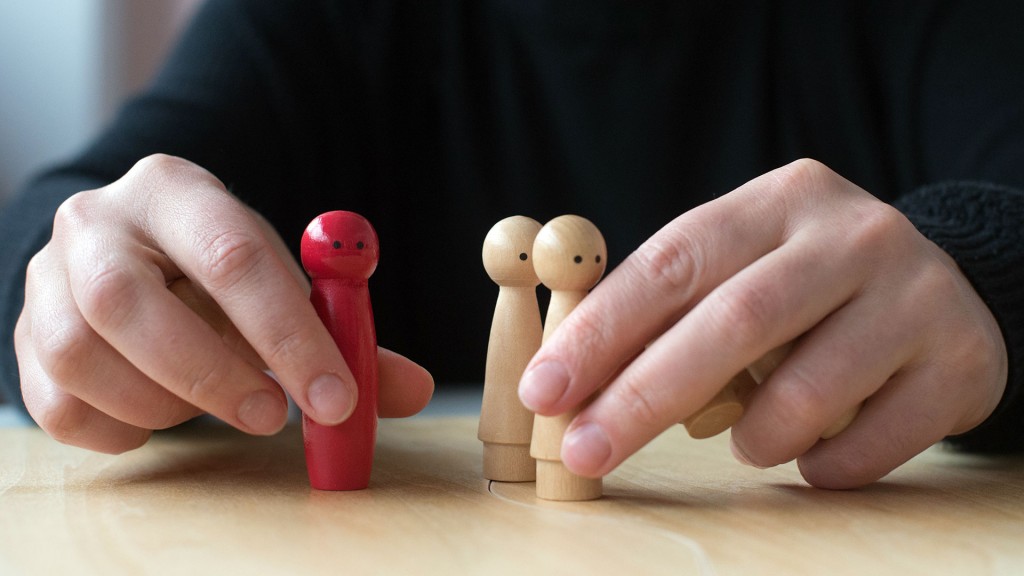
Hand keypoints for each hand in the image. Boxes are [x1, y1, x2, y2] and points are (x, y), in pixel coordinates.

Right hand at [15, 154, 432, 453]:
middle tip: (272, 417)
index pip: (231, 256)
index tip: (336, 397)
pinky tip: (164, 414)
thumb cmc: (220, 276)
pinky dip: (122, 428)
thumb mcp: (282, 284)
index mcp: (176, 190)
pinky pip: (56, 406)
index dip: (287, 333)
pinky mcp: (24, 336)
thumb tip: (409, 391)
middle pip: (128, 302)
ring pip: (82, 357)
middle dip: (211, 375)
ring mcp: (46, 279)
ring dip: (163, 402)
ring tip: (213, 402)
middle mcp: (95, 221)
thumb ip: (342, 335)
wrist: (136, 261)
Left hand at [519, 159, 1006, 488]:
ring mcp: (915, 294)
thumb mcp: (742, 271)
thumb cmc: (809, 291)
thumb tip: (565, 381)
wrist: (942, 295)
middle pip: (734, 321)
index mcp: (780, 200)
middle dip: (645, 397)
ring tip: (744, 444)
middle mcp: (853, 235)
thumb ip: (668, 310)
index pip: (674, 261)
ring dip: (754, 436)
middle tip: (585, 451)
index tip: (545, 389)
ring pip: (806, 390)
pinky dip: (821, 465)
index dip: (602, 330)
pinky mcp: (960, 358)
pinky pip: (871, 441)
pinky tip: (809, 456)